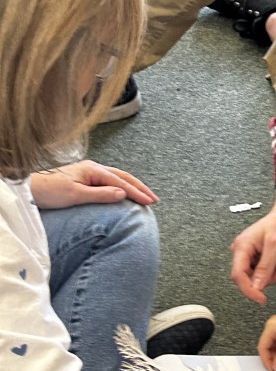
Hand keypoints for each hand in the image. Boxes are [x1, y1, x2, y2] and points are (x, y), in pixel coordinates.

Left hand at [30, 161, 157, 208]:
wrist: (28, 187)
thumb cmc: (48, 190)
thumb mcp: (75, 194)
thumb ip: (100, 194)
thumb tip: (123, 193)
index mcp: (92, 170)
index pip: (121, 181)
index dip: (137, 192)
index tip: (150, 202)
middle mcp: (92, 168)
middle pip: (122, 176)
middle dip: (139, 187)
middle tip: (154, 199)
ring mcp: (87, 172)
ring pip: (116, 177)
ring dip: (131, 186)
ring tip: (143, 196)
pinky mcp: (82, 178)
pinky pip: (107, 181)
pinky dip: (120, 187)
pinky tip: (122, 193)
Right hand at [230, 179, 275, 303]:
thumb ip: (265, 267)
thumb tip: (256, 286)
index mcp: (242, 246)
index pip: (238, 275)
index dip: (249, 290)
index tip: (261, 299)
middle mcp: (242, 251)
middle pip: (247, 278)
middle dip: (265, 277)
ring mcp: (249, 255)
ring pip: (257, 278)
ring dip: (271, 274)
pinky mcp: (257, 258)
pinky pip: (263, 274)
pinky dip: (274, 270)